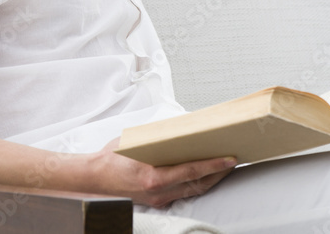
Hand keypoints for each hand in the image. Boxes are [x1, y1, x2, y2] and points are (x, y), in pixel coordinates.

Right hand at [87, 138, 236, 207]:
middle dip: (219, 173)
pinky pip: (183, 193)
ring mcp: (159, 199)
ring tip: (225, 165)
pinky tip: (205, 173)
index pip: (191, 171)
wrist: (95, 178)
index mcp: (153, 177)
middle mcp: (158, 192)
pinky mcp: (158, 201)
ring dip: (211, 178)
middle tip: (234, 160)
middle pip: (198, 184)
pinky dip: (197, 183)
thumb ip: (161, 136)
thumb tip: (184, 127)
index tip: (230, 158)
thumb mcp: (137, 141)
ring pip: (193, 191)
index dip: (213, 165)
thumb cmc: (114, 157)